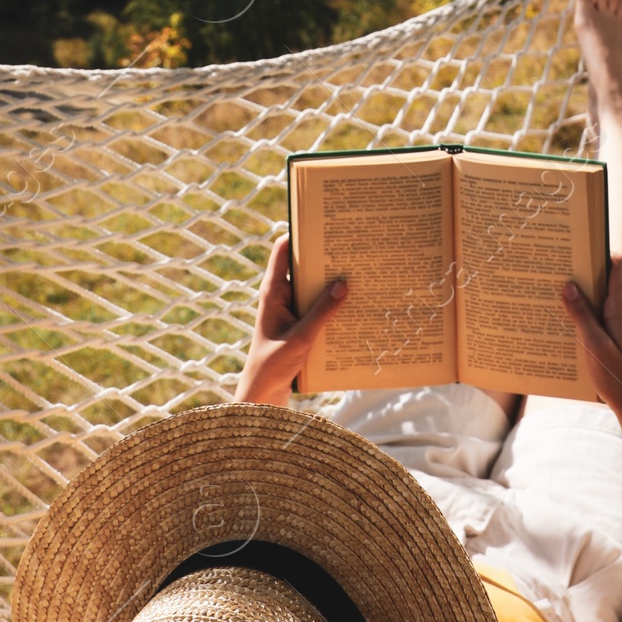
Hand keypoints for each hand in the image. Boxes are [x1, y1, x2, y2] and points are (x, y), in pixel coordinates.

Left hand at [234, 236, 347, 405]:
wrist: (262, 397)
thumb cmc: (273, 365)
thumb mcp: (300, 338)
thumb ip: (322, 312)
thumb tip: (344, 283)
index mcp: (272, 292)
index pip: (283, 250)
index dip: (299, 234)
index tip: (323, 224)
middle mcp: (280, 296)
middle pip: (303, 266)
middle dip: (325, 258)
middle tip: (351, 247)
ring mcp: (290, 311)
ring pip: (313, 288)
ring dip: (332, 283)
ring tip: (359, 273)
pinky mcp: (299, 326)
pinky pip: (318, 307)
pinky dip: (333, 304)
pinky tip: (354, 305)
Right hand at [561, 257, 621, 429]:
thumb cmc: (619, 378)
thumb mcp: (595, 347)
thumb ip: (582, 316)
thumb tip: (568, 285)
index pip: (616, 263)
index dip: (597, 250)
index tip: (574, 245)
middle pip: (603, 276)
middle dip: (580, 272)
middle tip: (552, 270)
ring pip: (600, 294)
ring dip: (580, 294)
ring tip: (552, 293)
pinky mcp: (620, 327)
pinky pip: (601, 309)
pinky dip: (585, 310)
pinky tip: (565, 318)